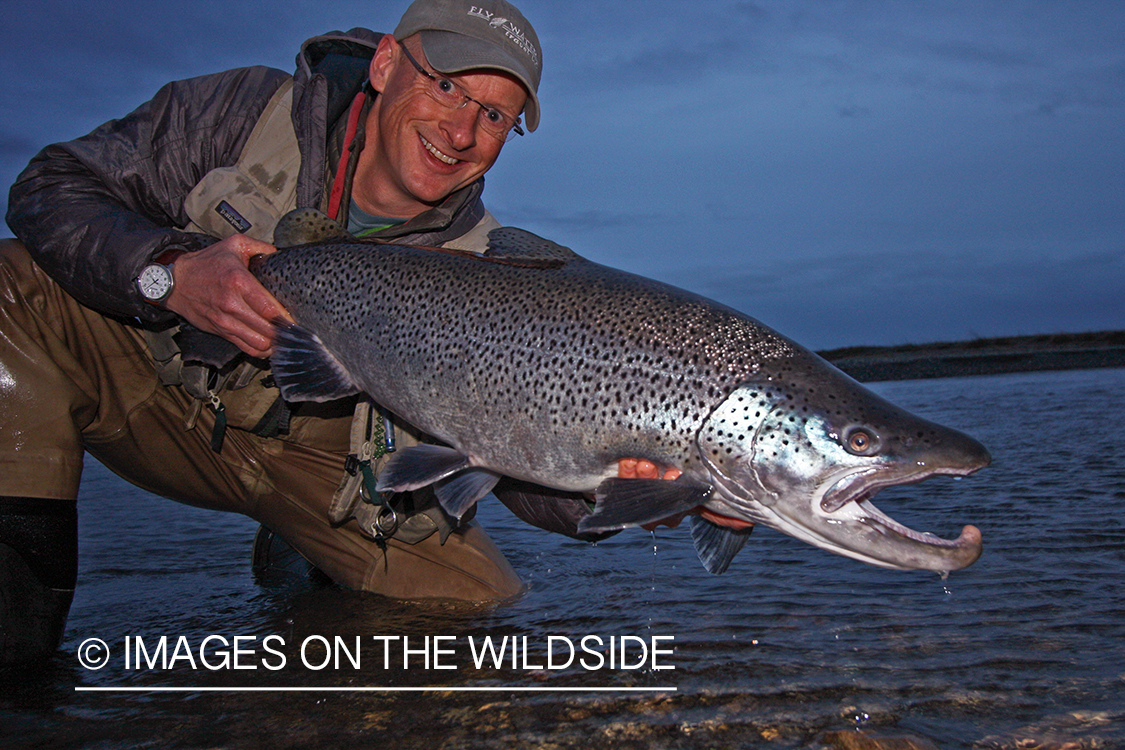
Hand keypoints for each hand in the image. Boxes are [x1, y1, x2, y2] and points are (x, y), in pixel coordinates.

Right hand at [164, 234, 292, 357]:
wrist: (175, 282)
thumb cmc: (204, 263)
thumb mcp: (232, 245)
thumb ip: (259, 246)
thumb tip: (278, 252)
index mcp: (238, 281)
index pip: (268, 308)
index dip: (285, 317)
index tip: (296, 318)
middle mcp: (232, 304)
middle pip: (267, 328)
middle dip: (284, 331)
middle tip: (293, 329)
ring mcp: (225, 321)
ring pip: (258, 343)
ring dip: (274, 343)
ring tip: (283, 337)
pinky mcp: (221, 331)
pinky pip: (246, 348)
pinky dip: (261, 350)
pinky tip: (269, 345)